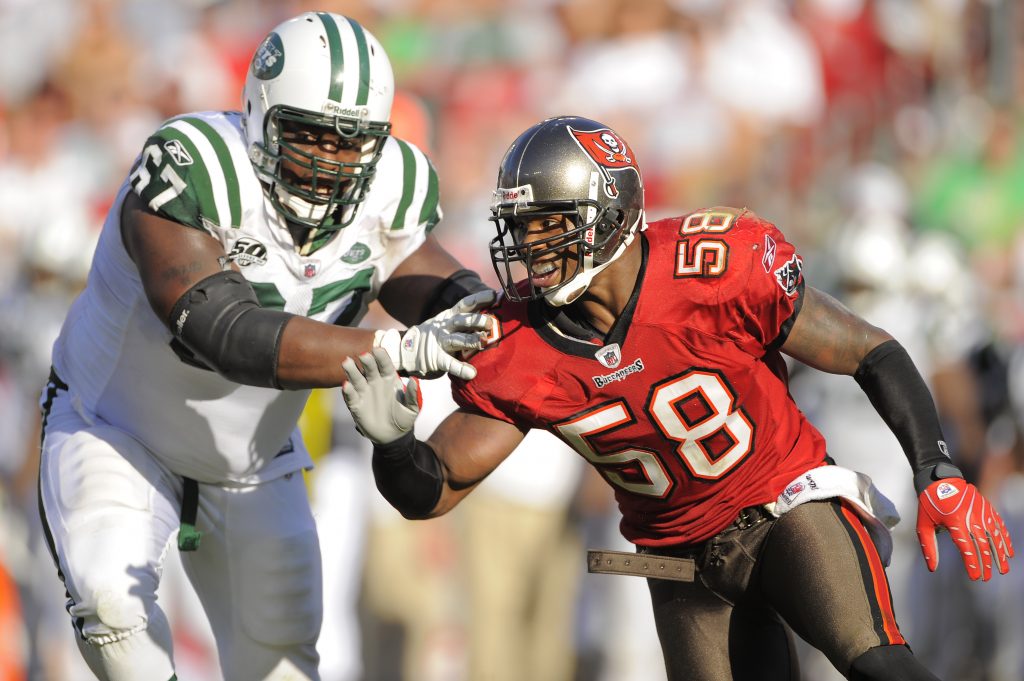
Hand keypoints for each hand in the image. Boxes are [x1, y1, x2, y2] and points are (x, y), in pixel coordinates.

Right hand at [341, 348, 420, 444]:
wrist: (392, 436)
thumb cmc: (404, 418)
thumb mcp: (412, 409)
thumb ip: (413, 395)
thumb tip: (414, 380)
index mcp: (389, 379)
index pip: (385, 365)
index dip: (381, 357)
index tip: (378, 350)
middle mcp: (375, 382)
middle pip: (369, 368)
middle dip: (366, 361)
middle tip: (363, 355)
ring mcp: (364, 393)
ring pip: (356, 378)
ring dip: (352, 371)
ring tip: (346, 362)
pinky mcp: (356, 405)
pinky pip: (351, 396)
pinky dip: (347, 391)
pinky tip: (346, 385)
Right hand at [373, 289, 495, 379]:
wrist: (405, 350)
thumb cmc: (435, 337)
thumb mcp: (447, 324)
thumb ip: (465, 322)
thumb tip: (491, 319)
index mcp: (449, 316)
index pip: (465, 304)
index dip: (479, 299)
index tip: (494, 295)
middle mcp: (445, 327)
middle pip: (461, 320)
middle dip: (476, 320)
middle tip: (490, 322)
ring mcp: (440, 342)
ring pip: (456, 340)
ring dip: (470, 341)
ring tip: (482, 342)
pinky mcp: (436, 359)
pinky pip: (449, 364)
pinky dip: (460, 369)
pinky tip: (471, 373)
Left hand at [917, 478, 1013, 580]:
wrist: (940, 480)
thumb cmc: (929, 504)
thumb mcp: (923, 525)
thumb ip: (928, 547)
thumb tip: (933, 569)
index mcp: (955, 522)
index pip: (967, 548)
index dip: (972, 564)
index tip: (975, 577)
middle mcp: (971, 517)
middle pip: (982, 545)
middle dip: (986, 564)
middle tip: (987, 578)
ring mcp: (982, 512)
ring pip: (994, 537)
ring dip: (999, 555)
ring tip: (1003, 569)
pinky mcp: (987, 508)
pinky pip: (999, 526)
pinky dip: (1005, 539)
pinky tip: (1008, 552)